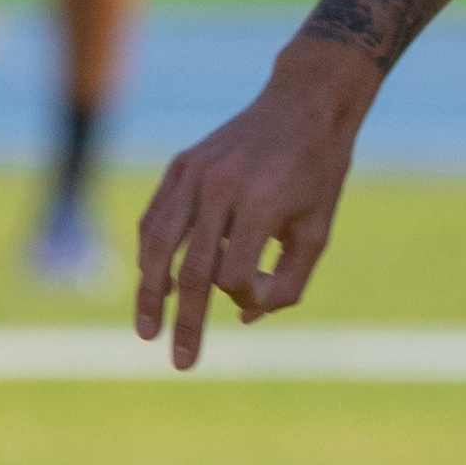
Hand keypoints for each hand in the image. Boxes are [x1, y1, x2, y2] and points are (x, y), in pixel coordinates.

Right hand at [132, 43, 367, 367]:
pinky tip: (153, 281)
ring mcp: (194, 174)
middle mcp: (220, 188)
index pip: (234, 275)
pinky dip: (151, 252)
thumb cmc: (318, 171)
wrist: (304, 102)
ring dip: (150, 292)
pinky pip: (156, 218)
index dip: (245, 299)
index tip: (259, 301)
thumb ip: (288, 281)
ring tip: (147, 329)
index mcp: (261, 203)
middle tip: (180, 362)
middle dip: (184, 323)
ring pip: (159, 244)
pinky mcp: (181, 165)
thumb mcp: (318, 229)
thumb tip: (245, 318)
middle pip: (191, 270)